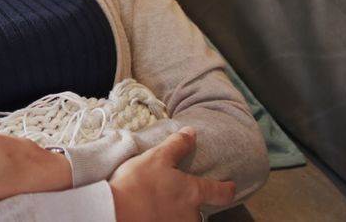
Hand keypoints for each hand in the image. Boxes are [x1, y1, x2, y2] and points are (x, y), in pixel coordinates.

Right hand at [109, 126, 235, 221]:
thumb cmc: (138, 184)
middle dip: (190, 206)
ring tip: (159, 208)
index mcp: (193, 192)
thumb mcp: (157, 157)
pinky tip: (151, 215)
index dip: (227, 189)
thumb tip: (192, 132)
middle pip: (199, 211)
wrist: (116, 212)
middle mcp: (191, 214)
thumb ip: (176, 145)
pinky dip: (162, 219)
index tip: (230, 187)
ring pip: (183, 220)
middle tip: (175, 198)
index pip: (221, 192)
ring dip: (175, 215)